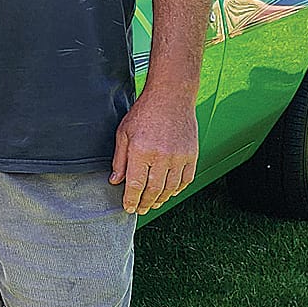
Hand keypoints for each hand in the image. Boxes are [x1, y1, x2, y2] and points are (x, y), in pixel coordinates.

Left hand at [109, 92, 197, 213]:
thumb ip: (120, 159)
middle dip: (145, 203)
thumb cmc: (145, 112)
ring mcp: (179, 157)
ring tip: (153, 203)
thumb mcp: (124, 133)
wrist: (171, 97)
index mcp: (142, 152)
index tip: (128, 208)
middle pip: (153, 190)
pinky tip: (169, 192)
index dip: (131, 200)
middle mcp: (162, 157)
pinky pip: (186, 180)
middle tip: (140, 209)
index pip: (135, 185)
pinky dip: (177, 189)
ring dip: (161, 199)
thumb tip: (115, 180)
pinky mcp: (192, 155)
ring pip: (170, 188)